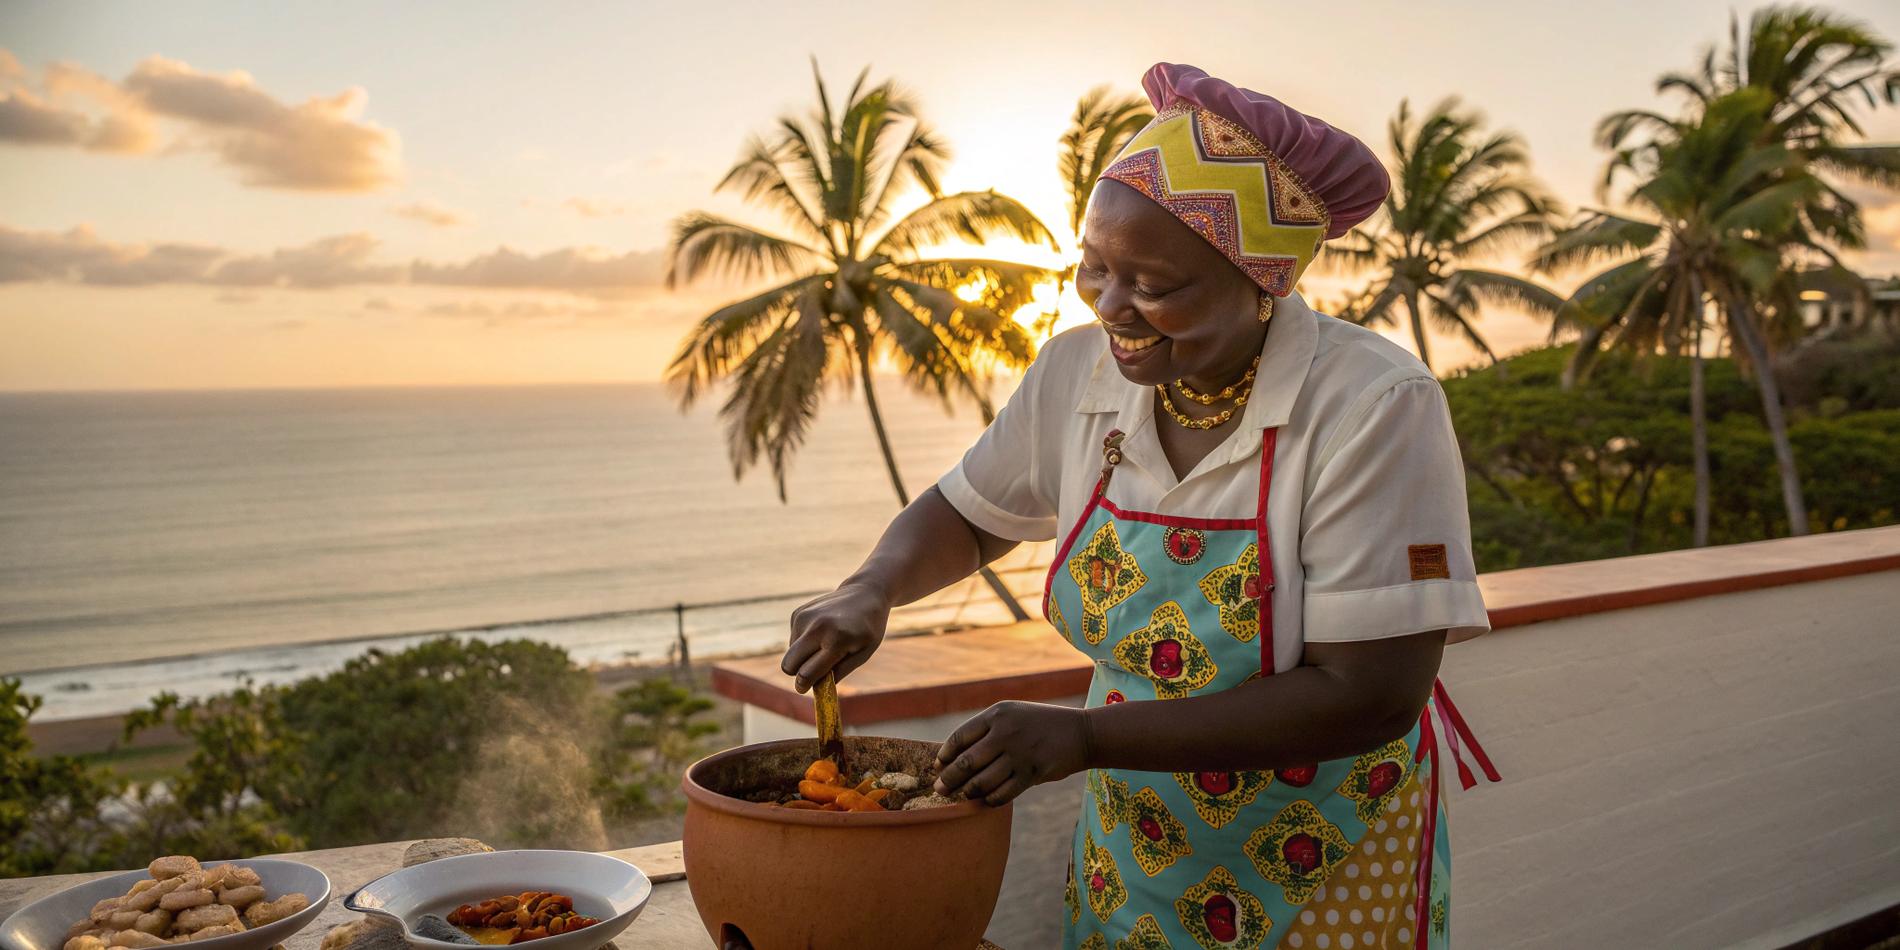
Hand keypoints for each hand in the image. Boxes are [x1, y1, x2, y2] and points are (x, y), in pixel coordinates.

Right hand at [781, 580, 890, 692]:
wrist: (865, 593)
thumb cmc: (867, 629)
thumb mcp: (863, 654)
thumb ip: (839, 672)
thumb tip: (814, 687)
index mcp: (836, 640)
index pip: (807, 672)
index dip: (804, 685)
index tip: (804, 688)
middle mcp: (817, 627)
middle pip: (789, 664)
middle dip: (796, 673)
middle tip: (811, 673)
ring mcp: (805, 617)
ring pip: (790, 653)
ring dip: (804, 655)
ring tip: (826, 643)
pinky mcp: (798, 613)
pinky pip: (793, 639)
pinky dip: (804, 642)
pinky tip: (821, 631)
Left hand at [934, 701, 1091, 805]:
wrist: (1081, 733)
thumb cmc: (1039, 725)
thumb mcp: (1013, 715)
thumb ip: (988, 732)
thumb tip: (955, 757)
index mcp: (998, 714)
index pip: (960, 737)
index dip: (945, 754)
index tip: (938, 765)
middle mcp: (1006, 733)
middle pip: (966, 762)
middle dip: (949, 779)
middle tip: (940, 789)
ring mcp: (1019, 754)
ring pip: (982, 781)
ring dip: (968, 792)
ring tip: (963, 794)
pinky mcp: (1032, 773)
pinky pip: (1002, 794)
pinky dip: (990, 800)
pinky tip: (985, 800)